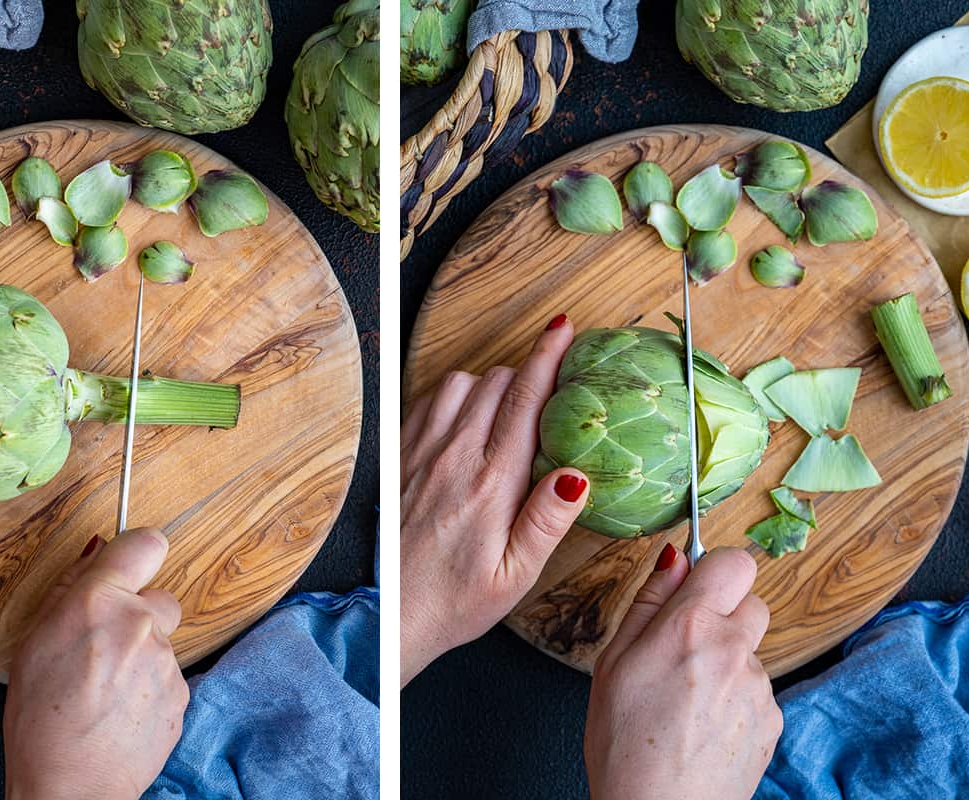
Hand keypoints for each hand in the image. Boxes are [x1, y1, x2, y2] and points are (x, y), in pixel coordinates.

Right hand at [4, 528, 188, 799]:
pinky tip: (121, 711)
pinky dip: (150, 689)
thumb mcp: (34, 643)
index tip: (130, 564)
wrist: (72, 786)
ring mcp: (167, 660)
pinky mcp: (182, 693)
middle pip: (159, 598)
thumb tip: (96, 552)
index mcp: (99, 602)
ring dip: (142, 657)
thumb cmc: (40, 721)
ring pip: (163, 643)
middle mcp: (140, 624)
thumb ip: (71, 591)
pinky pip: (169, 677)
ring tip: (105, 692)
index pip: (145, 543)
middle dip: (139, 616)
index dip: (139, 552)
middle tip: (105, 649)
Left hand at [400, 314, 588, 685]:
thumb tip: (578, 473)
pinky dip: (451, 398)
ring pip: (460, 383)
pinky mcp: (399, 458)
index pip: (526, 400)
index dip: (548, 357)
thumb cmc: (455, 602)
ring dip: (487, 385)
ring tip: (504, 413)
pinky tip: (463, 423)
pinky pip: (425, 401)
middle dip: (526, 376)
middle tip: (546, 393)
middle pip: (496, 382)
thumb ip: (547, 521)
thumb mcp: (517, 576)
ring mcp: (421, 453)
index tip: (562, 329)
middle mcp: (454, 457)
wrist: (390, 618)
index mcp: (493, 484)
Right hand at [584, 545, 781, 799]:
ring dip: (727, 660)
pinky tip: (703, 724)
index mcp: (690, 627)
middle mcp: (734, 650)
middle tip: (685, 647)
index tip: (694, 588)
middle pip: (752, 601)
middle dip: (724, 613)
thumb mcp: (613, 662)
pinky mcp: (774, 720)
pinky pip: (757, 689)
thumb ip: (649, 602)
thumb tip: (673, 559)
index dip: (715, 570)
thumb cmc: (624, 744)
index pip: (734, 562)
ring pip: (751, 649)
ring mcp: (760, 687)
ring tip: (686, 700)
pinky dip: (735, 698)